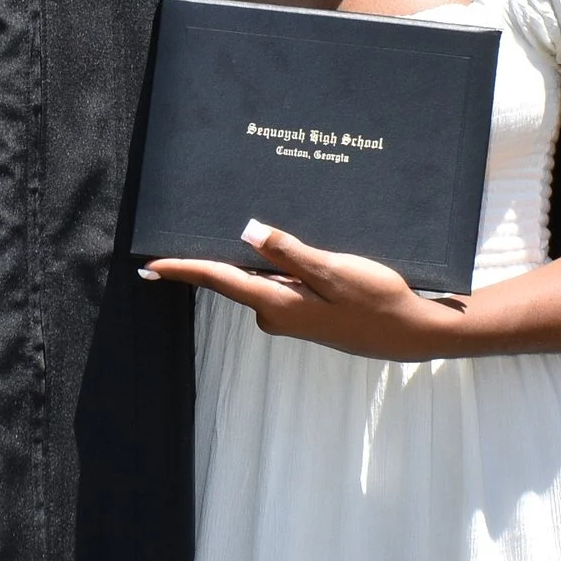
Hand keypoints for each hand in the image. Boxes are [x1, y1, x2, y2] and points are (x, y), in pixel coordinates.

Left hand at [144, 220, 461, 358]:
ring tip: (240, 227)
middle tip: (186, 230)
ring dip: (248, 258)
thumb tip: (248, 232)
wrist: (411, 332)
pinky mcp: (306, 314)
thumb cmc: (377, 300)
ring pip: (259, 279)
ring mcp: (291, 317)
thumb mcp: (334, 270)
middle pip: (232, 278)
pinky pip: (279, 285)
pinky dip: (274, 266)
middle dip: (211, 256)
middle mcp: (276, 315)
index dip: (182, 270)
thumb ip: (289, 253)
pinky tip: (283, 248)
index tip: (148, 266)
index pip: (218, 280)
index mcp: (277, 304)